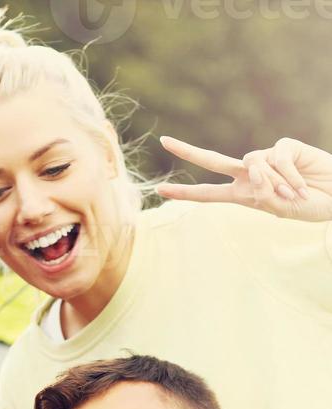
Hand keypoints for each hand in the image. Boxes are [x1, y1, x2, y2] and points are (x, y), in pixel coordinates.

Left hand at [158, 136, 331, 221]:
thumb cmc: (308, 205)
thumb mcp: (280, 208)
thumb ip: (262, 192)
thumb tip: (251, 167)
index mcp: (243, 194)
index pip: (208, 193)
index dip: (185, 192)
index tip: (160, 189)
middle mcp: (251, 174)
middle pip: (213, 161)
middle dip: (188, 151)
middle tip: (164, 141)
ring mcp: (267, 158)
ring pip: (255, 164)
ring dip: (275, 183)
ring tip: (292, 195)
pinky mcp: (285, 146)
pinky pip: (278, 158)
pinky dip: (289, 175)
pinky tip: (301, 185)